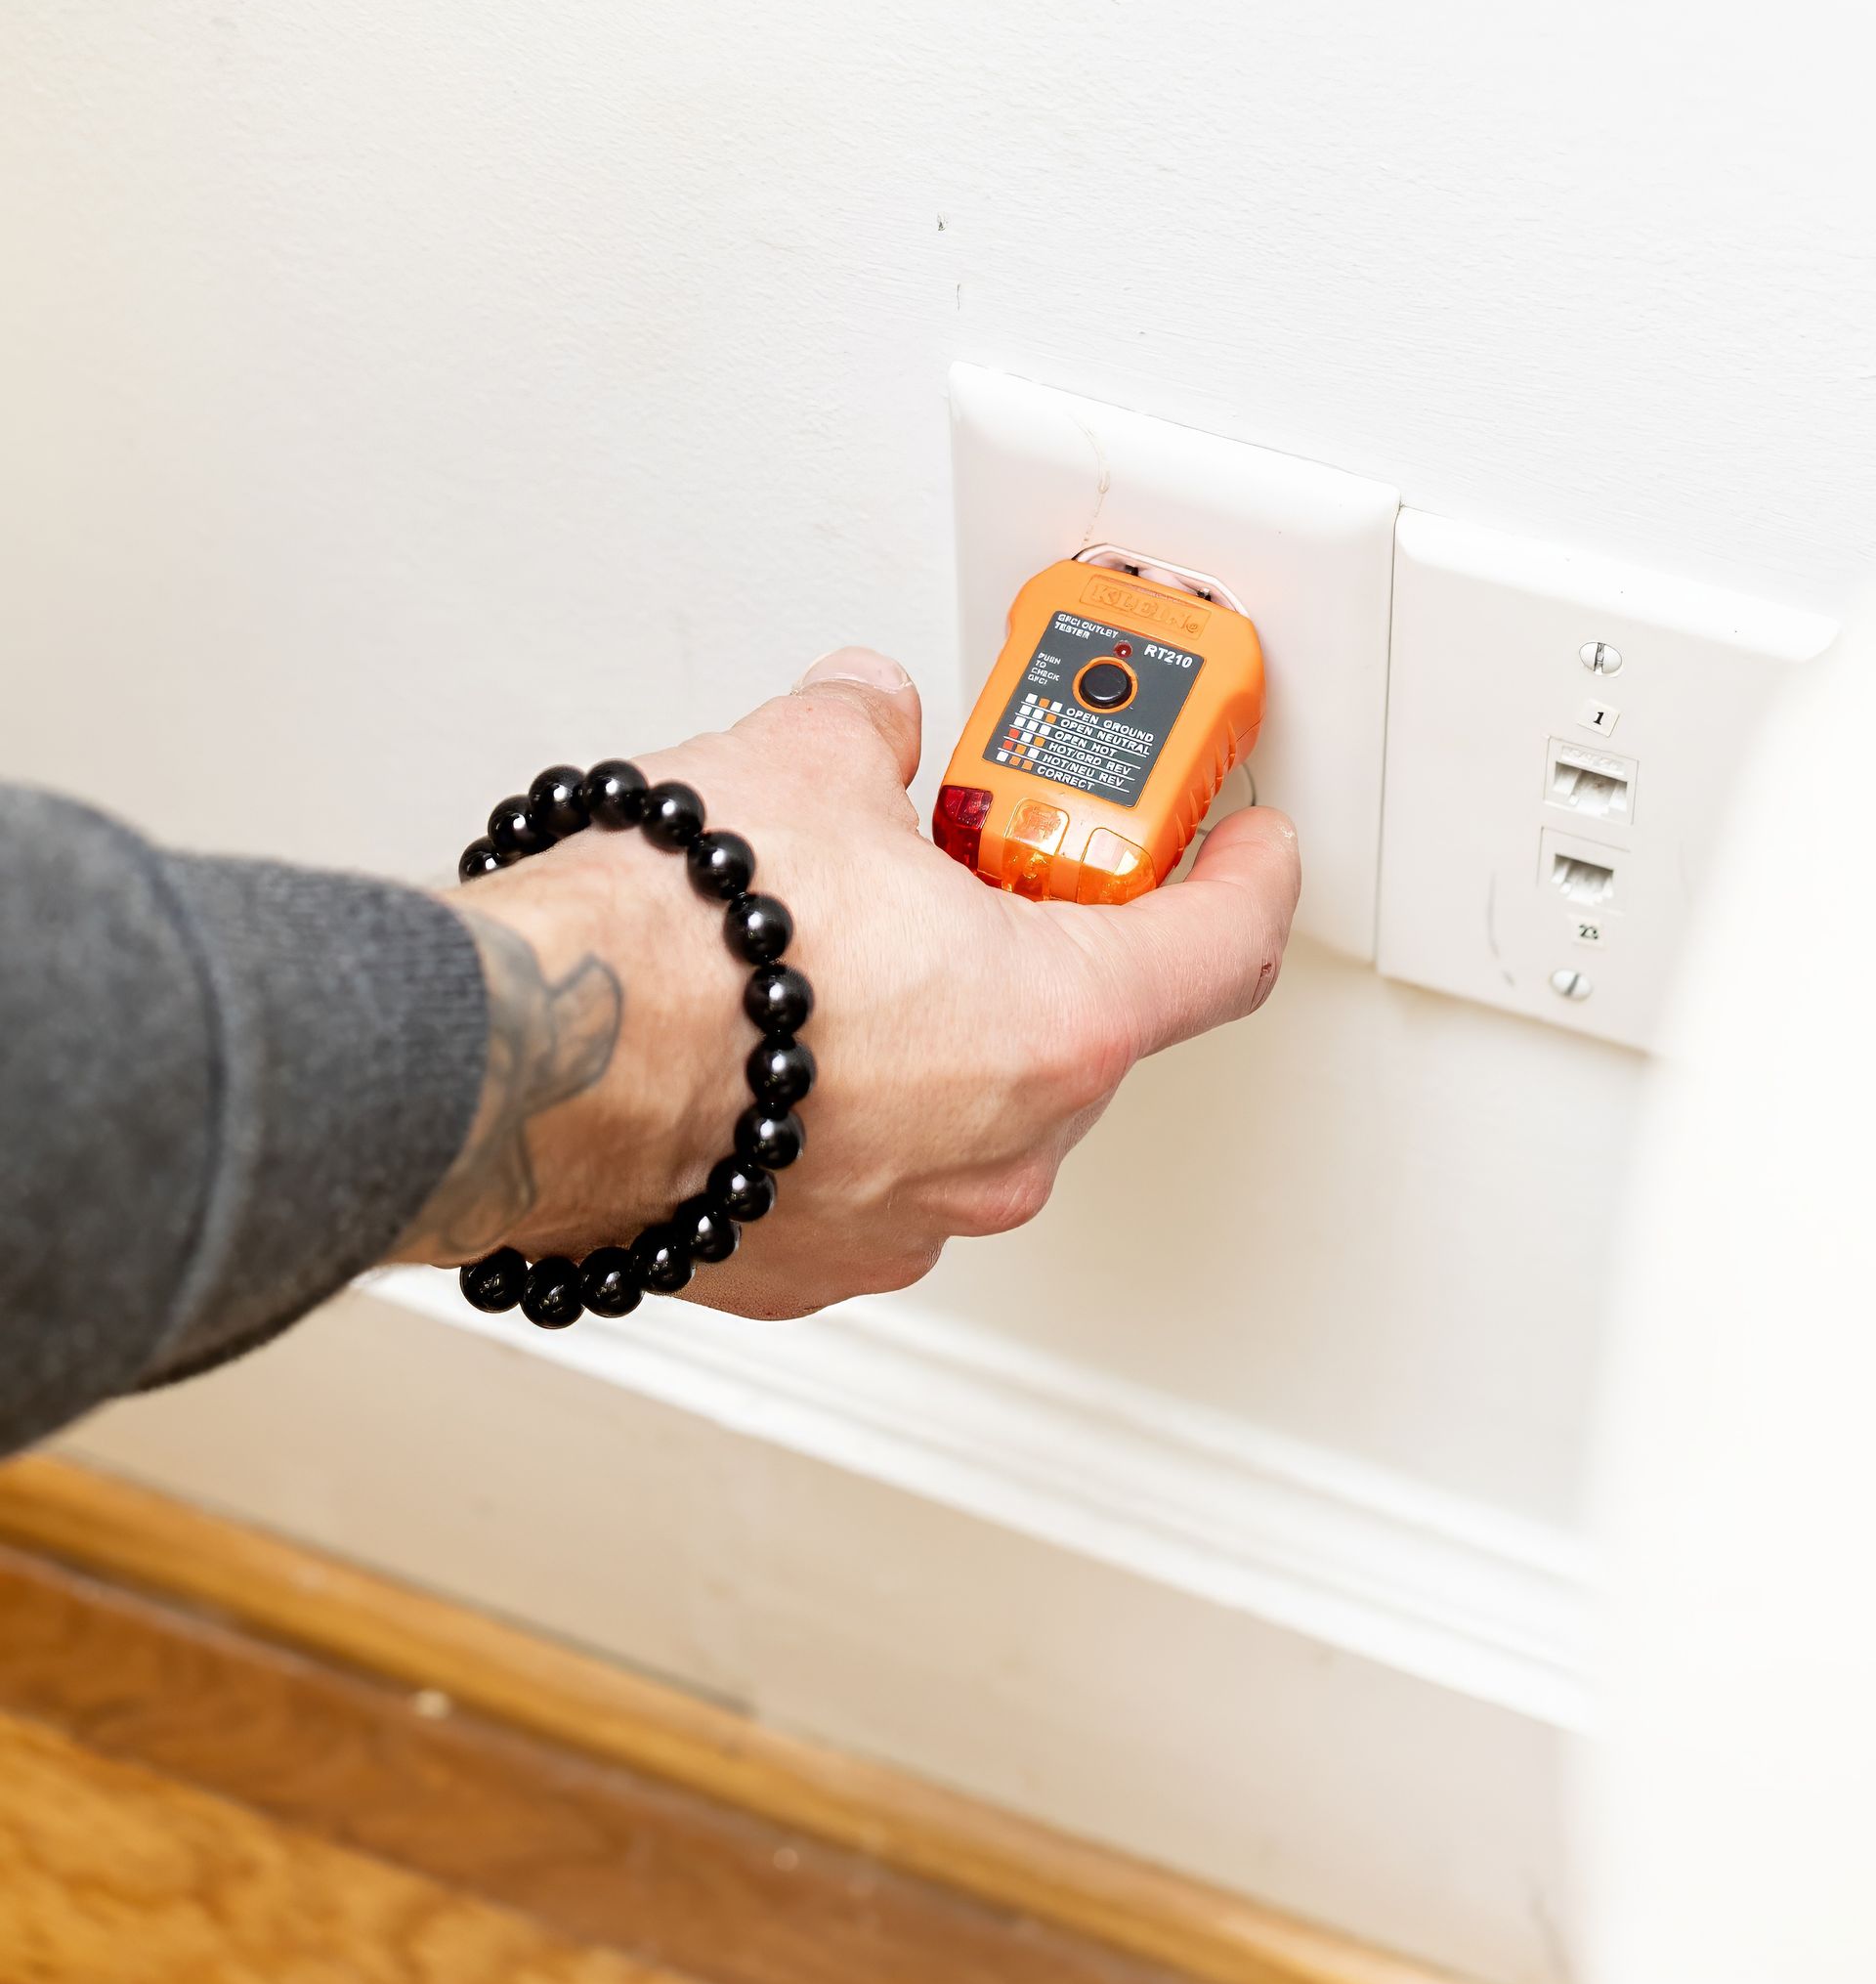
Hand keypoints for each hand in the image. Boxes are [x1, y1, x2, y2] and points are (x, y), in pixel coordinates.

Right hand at [404, 649, 1300, 1317]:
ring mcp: (904, 1224)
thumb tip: (868, 717)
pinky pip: (861, 1174)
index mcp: (1056, 1021)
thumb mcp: (806, 763)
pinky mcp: (802, 1266)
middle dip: (1035, 943)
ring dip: (930, 1034)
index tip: (1245, 847)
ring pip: (966, 1110)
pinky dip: (839, 1111)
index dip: (1245, 877)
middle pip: (1080, 1029)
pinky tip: (764, 1045)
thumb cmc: (680, 940)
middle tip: (969, 870)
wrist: (540, 1057)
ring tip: (835, 951)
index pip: (1222, 950)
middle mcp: (1001, 1148)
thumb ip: (867, 732)